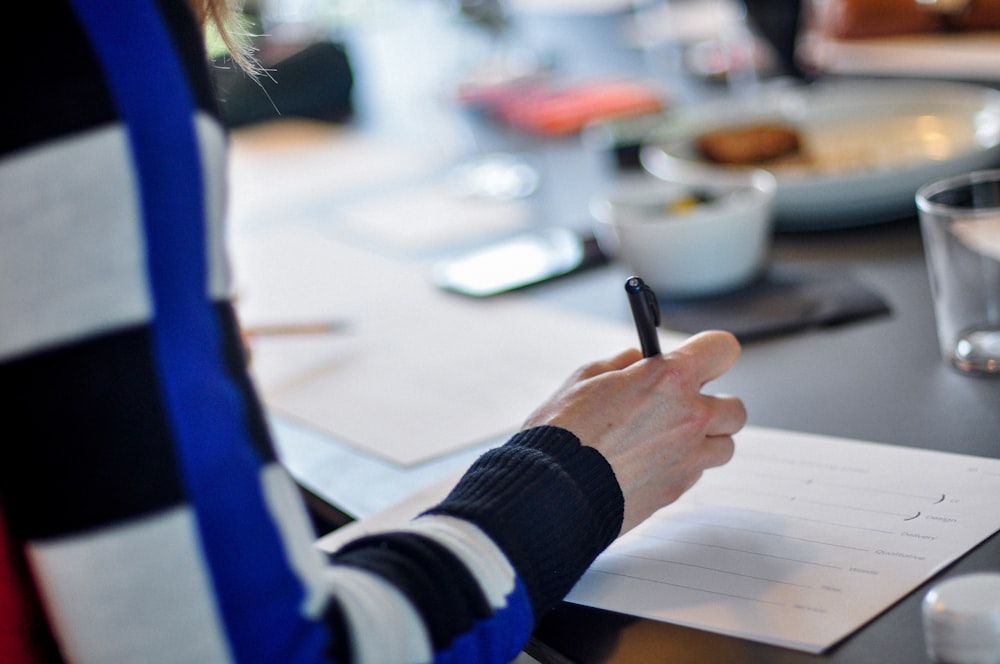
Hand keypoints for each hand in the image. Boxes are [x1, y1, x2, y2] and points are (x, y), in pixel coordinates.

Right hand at [523, 330, 745, 533]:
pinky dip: (682, 465)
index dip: (711, 352)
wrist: (552, 491)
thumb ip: (623, 364)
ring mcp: (688, 457)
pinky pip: (697, 472)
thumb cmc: (562, 433)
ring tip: (666, 438)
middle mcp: (689, 417)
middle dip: (711, 403)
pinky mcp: (677, 489)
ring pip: (724, 445)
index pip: (723, 349)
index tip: (701, 358)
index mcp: (669, 379)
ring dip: (704, 440)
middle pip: (735, 407)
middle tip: (680, 404)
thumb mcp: (585, 378)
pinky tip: (648, 463)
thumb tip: (639, 360)